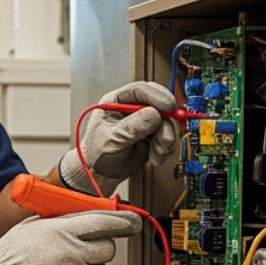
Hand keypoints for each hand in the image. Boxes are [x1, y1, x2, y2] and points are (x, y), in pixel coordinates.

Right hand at [0, 210, 142, 264]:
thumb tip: (96, 216)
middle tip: (79, 251)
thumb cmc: (14, 252)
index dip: (124, 222)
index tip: (133, 222)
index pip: (106, 222)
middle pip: (107, 250)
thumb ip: (68, 221)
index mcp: (64, 231)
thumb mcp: (39, 225)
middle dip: (98, 249)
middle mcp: (72, 254)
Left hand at [58, 81, 178, 196]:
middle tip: (167, 132)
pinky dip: (165, 148)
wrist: (100, 174)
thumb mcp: (112, 139)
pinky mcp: (152, 135)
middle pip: (158, 103)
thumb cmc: (97, 154)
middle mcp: (132, 109)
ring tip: (157, 153)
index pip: (139, 90)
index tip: (168, 107)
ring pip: (165, 121)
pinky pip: (166, 135)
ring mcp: (143, 122)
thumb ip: (132, 127)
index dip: (156, 96)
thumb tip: (154, 114)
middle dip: (166, 119)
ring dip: (165, 139)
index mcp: (116, 102)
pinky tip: (156, 157)